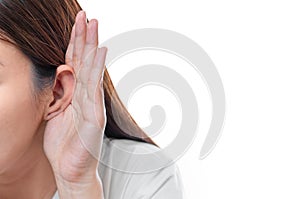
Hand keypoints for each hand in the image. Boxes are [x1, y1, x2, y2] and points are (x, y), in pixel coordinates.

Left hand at [43, 10, 106, 187]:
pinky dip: (97, 70)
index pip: (75, 65)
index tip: (77, 23)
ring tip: (93, 26)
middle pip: (84, 63)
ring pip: (90, 71)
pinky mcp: (94, 118)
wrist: (72, 171)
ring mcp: (92, 106)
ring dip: (91, 47)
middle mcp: (86, 97)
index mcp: (76, 96)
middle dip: (84, 38)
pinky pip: (94, 90)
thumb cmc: (64, 145)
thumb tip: (59, 75)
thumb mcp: (56, 114)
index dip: (75, 44)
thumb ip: (59, 94)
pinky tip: (100, 53)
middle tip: (87, 15)